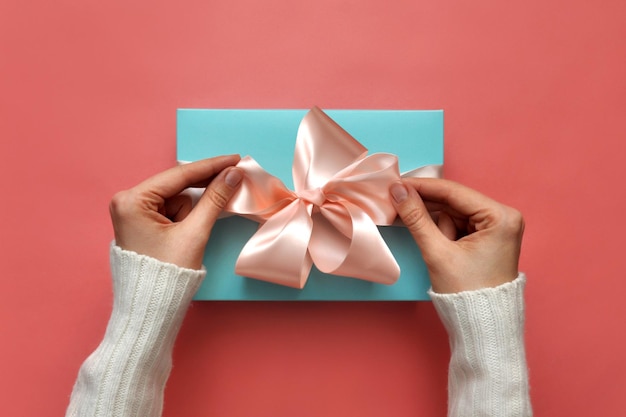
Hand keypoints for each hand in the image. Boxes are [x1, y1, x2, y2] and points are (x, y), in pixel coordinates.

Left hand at [109, 155, 242, 269]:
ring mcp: (133, 212)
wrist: (149, 307)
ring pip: (177, 199)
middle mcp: (127, 201)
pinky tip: (185, 235)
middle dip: (201, 190)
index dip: (210, 166)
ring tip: (187, 237)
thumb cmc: (166, 274)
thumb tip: (232, 175)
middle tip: (232, 179)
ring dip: (191, 212)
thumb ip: (214, 199)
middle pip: (177, 186)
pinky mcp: (141, 222)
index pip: (178, 175)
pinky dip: (185, 219)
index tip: (234, 159)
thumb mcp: (194, 233)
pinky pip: (171, 210)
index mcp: (132, 201)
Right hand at [389, 178, 523, 293]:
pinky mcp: (488, 237)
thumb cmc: (467, 293)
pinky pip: (458, 224)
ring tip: (420, 235)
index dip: (422, 186)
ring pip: (453, 213)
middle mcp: (503, 217)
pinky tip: (425, 234)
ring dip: (433, 221)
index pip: (454, 192)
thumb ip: (416, 218)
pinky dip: (440, 229)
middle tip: (396, 200)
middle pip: (454, 201)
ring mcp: (496, 227)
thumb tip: (398, 191)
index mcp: (501, 217)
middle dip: (426, 205)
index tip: (397, 183)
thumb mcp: (437, 252)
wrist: (483, 325)